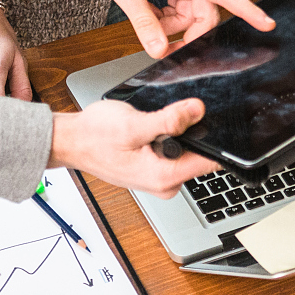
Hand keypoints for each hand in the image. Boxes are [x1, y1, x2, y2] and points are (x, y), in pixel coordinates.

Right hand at [48, 98, 219, 196]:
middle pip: (201, 155)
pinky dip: (169, 137)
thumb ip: (168, 120)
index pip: (210, 162)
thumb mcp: (133, 124)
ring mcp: (159, 178)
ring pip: (187, 151)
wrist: (72, 141)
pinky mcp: (154, 170)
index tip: (222, 121)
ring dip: (180, 134)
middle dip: (195, 132)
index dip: (220, 139)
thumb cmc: (94, 136)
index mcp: (164, 177)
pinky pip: (174, 152)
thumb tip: (198, 111)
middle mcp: (165, 183)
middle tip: (174, 114)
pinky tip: (153, 128)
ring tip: (155, 122)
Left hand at [69, 0, 274, 58]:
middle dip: (187, 34)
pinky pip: (180, 2)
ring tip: (146, 18)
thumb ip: (143, 23)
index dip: (248, 11)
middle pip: (204, 12)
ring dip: (171, 24)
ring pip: (190, 10)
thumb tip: (159, 49)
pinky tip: (147, 8)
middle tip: (164, 49)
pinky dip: (165, 12)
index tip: (266, 24)